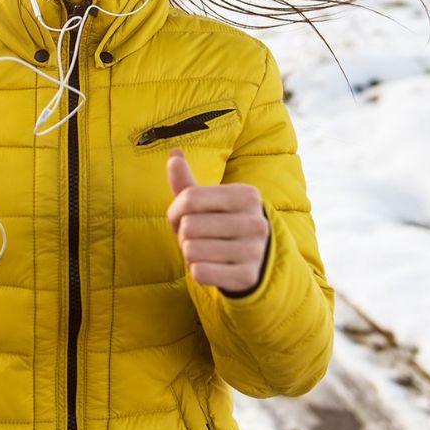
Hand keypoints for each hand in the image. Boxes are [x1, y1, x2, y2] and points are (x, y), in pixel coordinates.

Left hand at [165, 147, 269, 292]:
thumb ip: (187, 183)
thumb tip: (174, 154)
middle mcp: (255, 221)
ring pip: (191, 251)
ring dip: (190, 254)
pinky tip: (213, 267)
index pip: (189, 199)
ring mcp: (254, 250)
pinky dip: (198, 272)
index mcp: (247, 195)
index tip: (183, 218)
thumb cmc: (221, 225)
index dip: (175, 212)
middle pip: (188, 227)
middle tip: (198, 238)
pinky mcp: (247, 276)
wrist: (254, 261)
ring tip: (207, 251)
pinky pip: (200, 273)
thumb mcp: (207, 203)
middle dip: (183, 235)